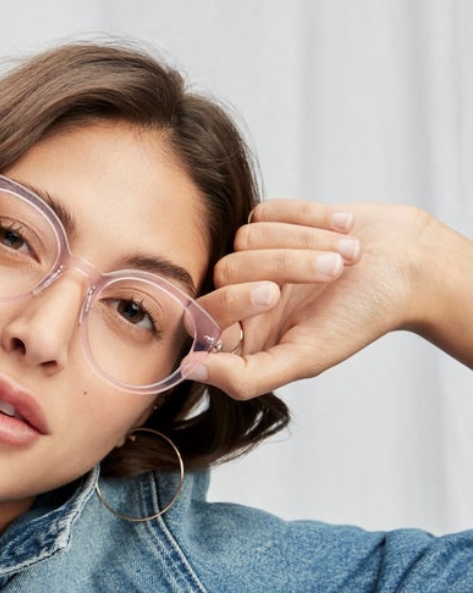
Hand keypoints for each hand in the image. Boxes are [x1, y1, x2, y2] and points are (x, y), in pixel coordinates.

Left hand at [190, 200, 471, 398]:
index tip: (272, 295)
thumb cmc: (360, 318)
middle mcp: (241, 297)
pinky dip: (308, 218)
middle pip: (225, 271)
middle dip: (283, 267)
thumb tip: (188, 369)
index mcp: (242, 337)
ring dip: (305, 242)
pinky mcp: (270, 221)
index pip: (202, 316)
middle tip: (330, 273)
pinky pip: (265, 212)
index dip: (232, 301)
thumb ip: (244, 376)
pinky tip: (342, 230)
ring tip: (347, 255)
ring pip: (244, 238)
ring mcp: (254, 256)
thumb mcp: (304, 358)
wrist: (408, 264)